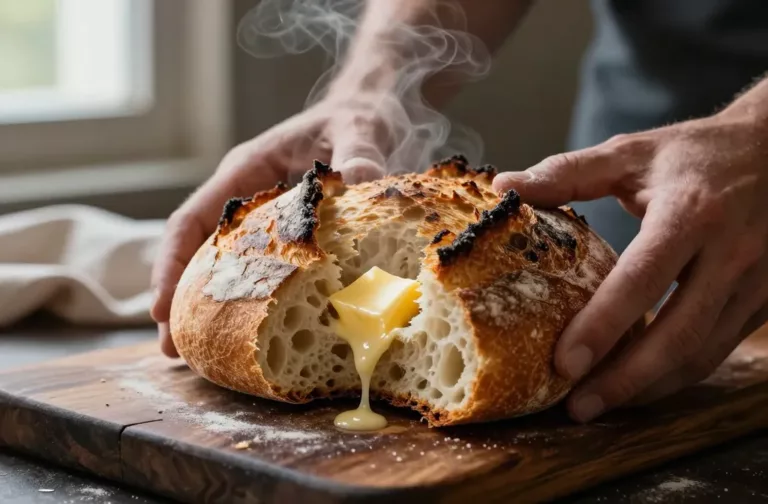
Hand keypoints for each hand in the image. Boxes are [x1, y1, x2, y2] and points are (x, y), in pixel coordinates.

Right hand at [151, 95, 389, 356]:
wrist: (368, 114)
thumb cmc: (354, 118)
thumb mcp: (357, 131)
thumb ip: (357, 152)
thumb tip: (362, 180)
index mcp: (246, 171)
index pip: (192, 219)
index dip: (171, 264)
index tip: (160, 309)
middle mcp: (245, 199)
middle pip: (197, 253)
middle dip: (182, 300)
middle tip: (172, 351)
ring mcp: (262, 220)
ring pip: (223, 267)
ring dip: (210, 308)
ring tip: (201, 357)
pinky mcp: (285, 237)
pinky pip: (258, 272)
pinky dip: (250, 302)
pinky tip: (256, 335)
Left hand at [493, 101, 767, 421]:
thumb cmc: (697, 152)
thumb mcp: (633, 152)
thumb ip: (568, 172)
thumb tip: (504, 187)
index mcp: (690, 213)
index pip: (643, 279)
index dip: (602, 326)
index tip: (563, 364)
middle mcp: (731, 253)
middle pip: (679, 334)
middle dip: (626, 380)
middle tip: (577, 407)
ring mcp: (756, 281)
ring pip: (703, 353)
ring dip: (651, 387)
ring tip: (599, 404)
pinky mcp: (765, 299)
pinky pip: (719, 349)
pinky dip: (678, 374)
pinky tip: (640, 383)